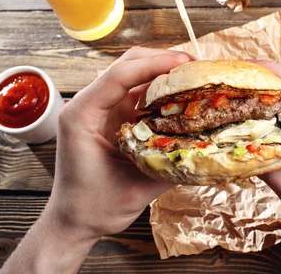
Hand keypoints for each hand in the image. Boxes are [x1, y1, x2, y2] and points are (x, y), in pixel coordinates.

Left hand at [0, 48, 192, 273]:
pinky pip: (138, 92)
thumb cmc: (94, 207)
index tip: (184, 63)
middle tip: (195, 66)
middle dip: (162, 59)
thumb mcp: (135, 190)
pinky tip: (181, 94)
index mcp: (82, 115)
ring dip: (163, 71)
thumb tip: (207, 147)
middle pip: (127, 65)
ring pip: (134, 74)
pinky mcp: (113, 116)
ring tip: (193, 75)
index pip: (119, 76)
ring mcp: (101, 109)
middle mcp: (89, 105)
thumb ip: (170, 167)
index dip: (154, 65)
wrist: (73, 221)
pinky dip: (160, 89)